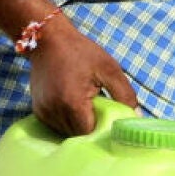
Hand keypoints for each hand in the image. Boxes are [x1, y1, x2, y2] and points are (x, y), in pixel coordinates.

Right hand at [27, 15, 137, 135]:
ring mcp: (43, 111)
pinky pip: (56, 125)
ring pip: (65, 132)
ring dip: (78, 125)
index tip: (110, 120)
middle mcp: (54, 110)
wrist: (48, 40)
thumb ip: (125, 95)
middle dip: (90, 127)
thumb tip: (136, 117)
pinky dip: (66, 120)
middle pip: (77, 135)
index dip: (102, 129)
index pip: (89, 133)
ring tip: (86, 105)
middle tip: (100, 111)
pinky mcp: (37, 110)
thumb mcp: (109, 69)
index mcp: (72, 101)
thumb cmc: (81, 52)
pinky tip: (74, 105)